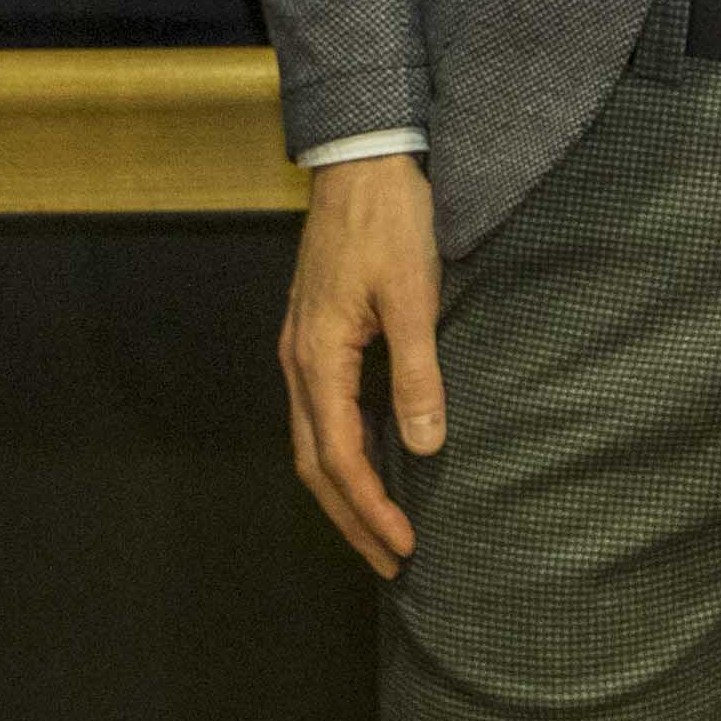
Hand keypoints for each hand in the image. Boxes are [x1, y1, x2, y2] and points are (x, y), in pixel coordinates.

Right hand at [279, 153, 443, 578]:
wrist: (362, 157)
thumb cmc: (390, 220)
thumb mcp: (413, 296)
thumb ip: (416, 374)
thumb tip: (422, 447)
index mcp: (316, 357)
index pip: (339, 457)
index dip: (370, 508)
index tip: (404, 547)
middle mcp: (298, 360)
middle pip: (315, 463)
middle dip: (351, 517)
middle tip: (390, 563)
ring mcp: (301, 347)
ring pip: (312, 441)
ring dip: (343, 490)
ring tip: (379, 530)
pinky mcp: (314, 334)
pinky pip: (320, 412)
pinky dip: (341, 452)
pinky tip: (371, 462)